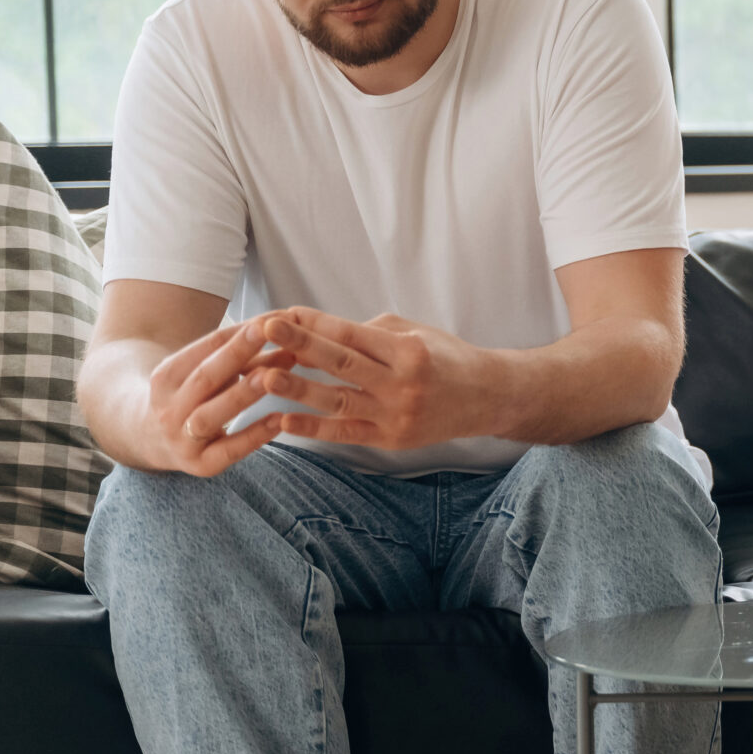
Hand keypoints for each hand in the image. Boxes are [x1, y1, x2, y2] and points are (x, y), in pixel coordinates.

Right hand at [143, 318, 297, 475]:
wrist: (148, 440)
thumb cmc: (190, 397)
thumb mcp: (202, 372)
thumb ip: (242, 358)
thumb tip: (288, 334)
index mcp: (167, 376)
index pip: (205, 348)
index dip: (238, 333)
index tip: (271, 318)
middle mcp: (169, 407)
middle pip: (204, 377)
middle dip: (237, 353)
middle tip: (272, 333)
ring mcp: (182, 439)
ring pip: (211, 414)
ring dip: (242, 394)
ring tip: (272, 376)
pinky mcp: (201, 465)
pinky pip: (229, 450)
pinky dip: (254, 435)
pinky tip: (280, 420)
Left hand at [251, 307, 503, 451]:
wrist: (487, 398)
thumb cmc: (448, 358)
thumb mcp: (416, 333)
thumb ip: (371, 333)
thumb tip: (323, 331)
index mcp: (409, 351)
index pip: (352, 334)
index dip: (316, 324)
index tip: (284, 314)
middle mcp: (403, 383)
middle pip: (343, 363)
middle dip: (301, 346)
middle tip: (265, 332)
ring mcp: (396, 415)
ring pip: (339, 400)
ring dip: (300, 389)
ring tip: (265, 377)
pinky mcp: (391, 440)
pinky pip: (346, 433)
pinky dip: (315, 428)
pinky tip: (284, 421)